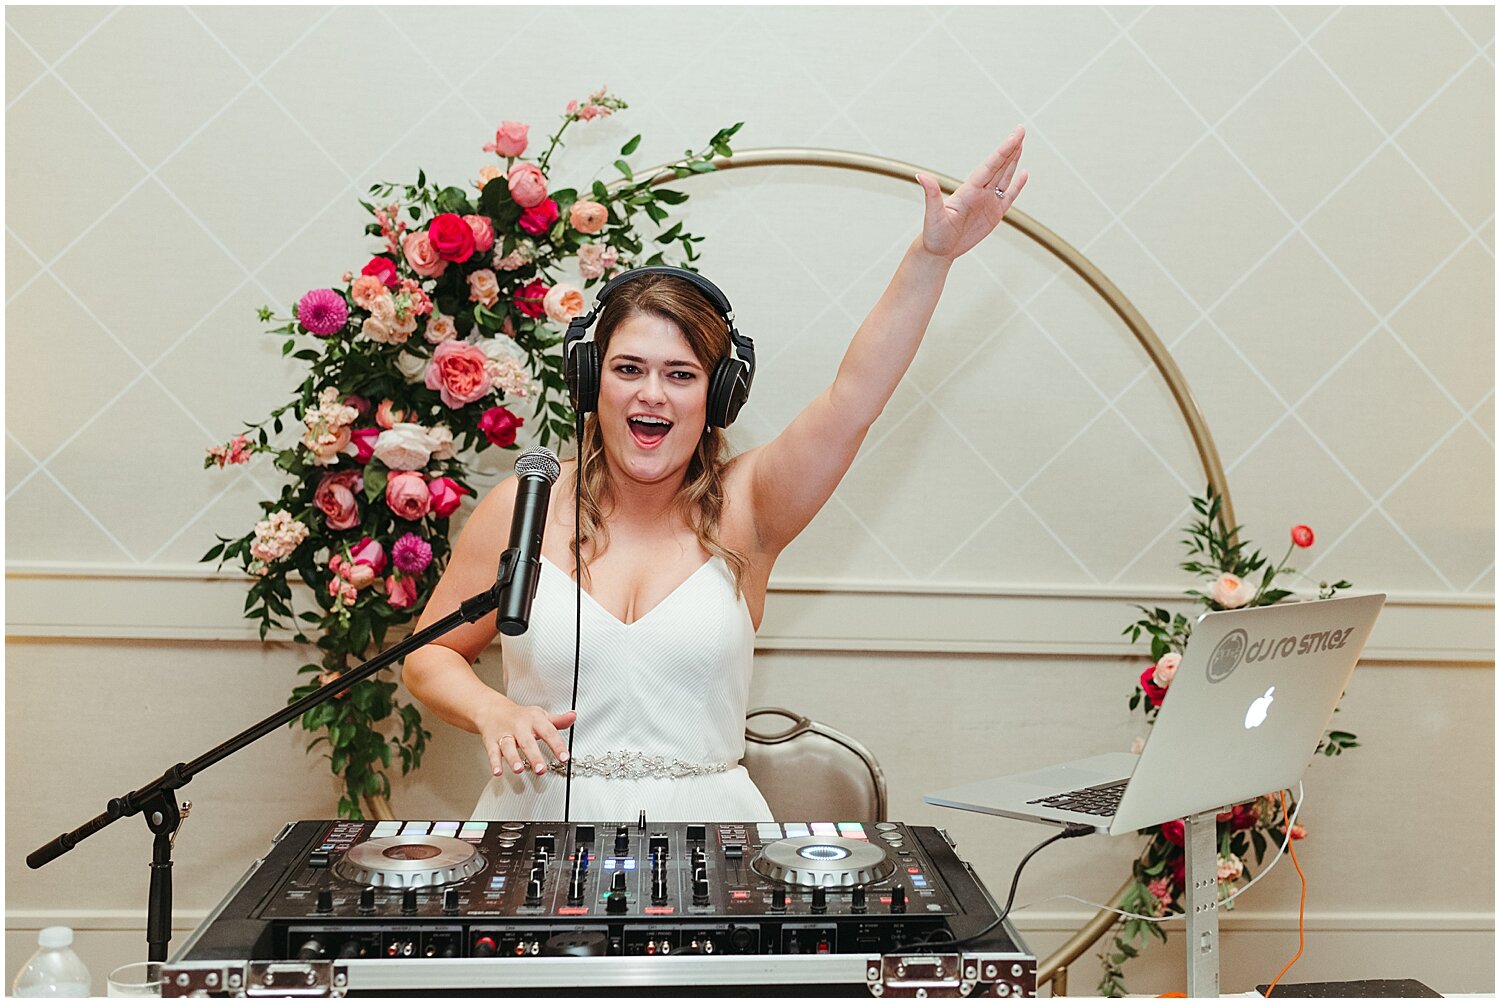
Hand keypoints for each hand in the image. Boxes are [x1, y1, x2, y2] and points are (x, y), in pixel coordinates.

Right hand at [478, 695, 576, 776]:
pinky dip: (494, 762)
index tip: (564, 758)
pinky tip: (498, 771)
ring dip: (513, 759)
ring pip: (508, 747)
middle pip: (527, 742)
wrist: (493, 710)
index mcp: (534, 720)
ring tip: (519, 770)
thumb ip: (557, 721)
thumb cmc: (521, 716)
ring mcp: (504, 734)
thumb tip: (573, 717)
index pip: (548, 732)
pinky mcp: (491, 741)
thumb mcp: (540, 716)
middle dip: (534, 756)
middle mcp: (519, 727)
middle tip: (541, 770)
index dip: (557, 745)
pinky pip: (492, 752)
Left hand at [915, 126, 1028, 260]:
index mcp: (969, 190)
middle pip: (999, 166)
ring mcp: (987, 202)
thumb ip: (932, 194)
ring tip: (1021, 143)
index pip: (990, 167)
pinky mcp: (993, 214)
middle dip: (1010, 148)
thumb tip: (921, 176)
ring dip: (1013, 160)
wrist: (938, 250)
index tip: (1014, 136)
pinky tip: (1023, 173)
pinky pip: (1008, 196)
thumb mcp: (933, 215)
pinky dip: (1017, 185)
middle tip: (1021, 129)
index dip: (1003, 151)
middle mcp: (979, 192)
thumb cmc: (933, 234)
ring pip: (1004, 177)